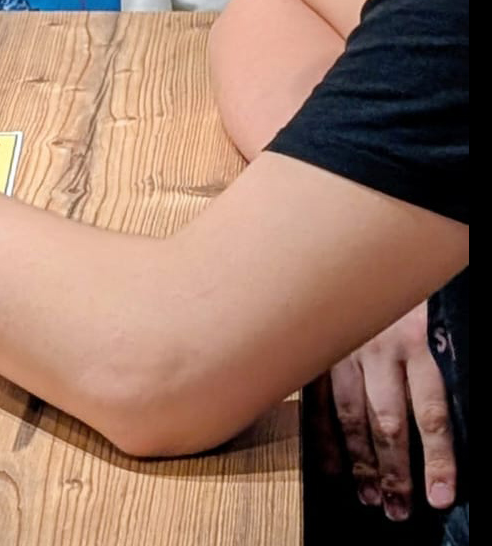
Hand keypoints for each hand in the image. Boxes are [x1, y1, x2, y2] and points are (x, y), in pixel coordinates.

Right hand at [323, 302, 454, 519]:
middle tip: (399, 508)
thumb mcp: (424, 321)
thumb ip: (426, 367)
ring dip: (359, 462)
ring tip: (370, 495)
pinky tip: (330, 467)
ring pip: (351, 416)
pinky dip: (322, 437)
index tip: (441, 496)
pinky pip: (316, 401)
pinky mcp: (314, 350)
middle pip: (388, 422)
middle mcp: (376, 350)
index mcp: (413, 342)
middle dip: (395, 471)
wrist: (348, 247)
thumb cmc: (396, 293)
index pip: (431, 413)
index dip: (438, 460)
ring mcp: (340, 350)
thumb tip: (435, 422)